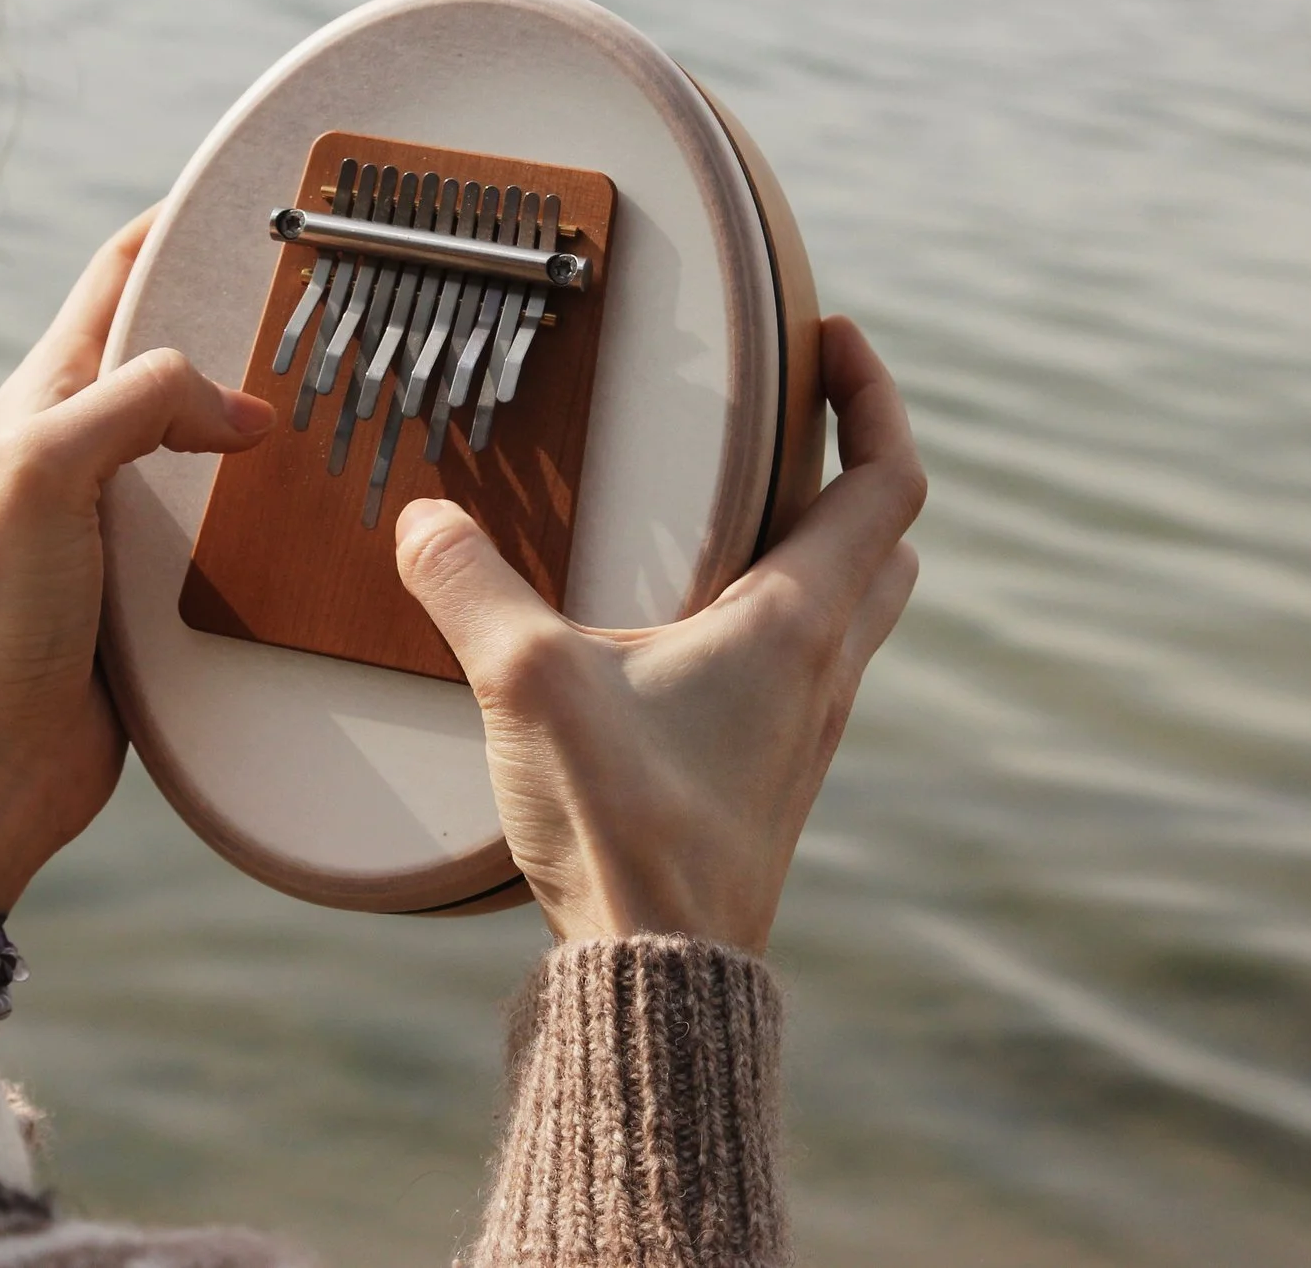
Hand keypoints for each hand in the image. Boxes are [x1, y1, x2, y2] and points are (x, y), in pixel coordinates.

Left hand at [0, 207, 272, 907]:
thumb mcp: (51, 471)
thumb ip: (137, 403)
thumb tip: (240, 406)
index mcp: (51, 395)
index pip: (124, 271)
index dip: (184, 222)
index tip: (263, 199)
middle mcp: (86, 444)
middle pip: (180, 347)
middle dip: (249, 314)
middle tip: (332, 294)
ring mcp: (124, 512)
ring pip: (212, 433)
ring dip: (271, 408)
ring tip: (349, 386)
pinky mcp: (158, 579)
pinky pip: (227, 514)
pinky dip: (273, 496)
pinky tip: (323, 502)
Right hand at [394, 316, 921, 952]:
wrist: (662, 972)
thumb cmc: (624, 825)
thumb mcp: (529, 684)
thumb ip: (470, 589)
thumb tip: (423, 520)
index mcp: (797, 620)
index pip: (887, 479)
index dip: (874, 396)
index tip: (838, 338)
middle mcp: (825, 667)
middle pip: (887, 540)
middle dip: (857, 465)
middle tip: (794, 423)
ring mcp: (807, 727)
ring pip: (858, 607)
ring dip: (826, 545)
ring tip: (745, 513)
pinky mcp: (773, 774)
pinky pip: (809, 667)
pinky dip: (782, 617)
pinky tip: (695, 630)